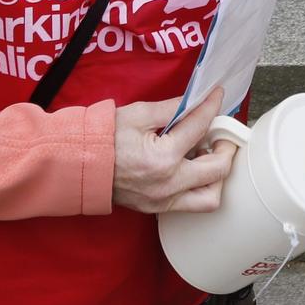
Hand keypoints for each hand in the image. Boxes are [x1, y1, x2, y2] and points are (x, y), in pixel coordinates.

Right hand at [112, 88, 236, 213]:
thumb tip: (195, 101)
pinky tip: (191, 167)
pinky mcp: (158, 208)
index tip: (217, 96)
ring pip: (211, 197)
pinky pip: (191, 204)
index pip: (200, 127)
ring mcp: (164, 200)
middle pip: (218, 169)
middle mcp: (168, 184)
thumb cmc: (103, 139)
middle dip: (226, 146)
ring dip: (217, 176)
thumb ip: (172, 108)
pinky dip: (200, 186)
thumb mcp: (138, 115)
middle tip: (220, 133)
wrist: (78, 165)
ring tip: (207, 155)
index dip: (212, 106)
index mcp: (163, 158)